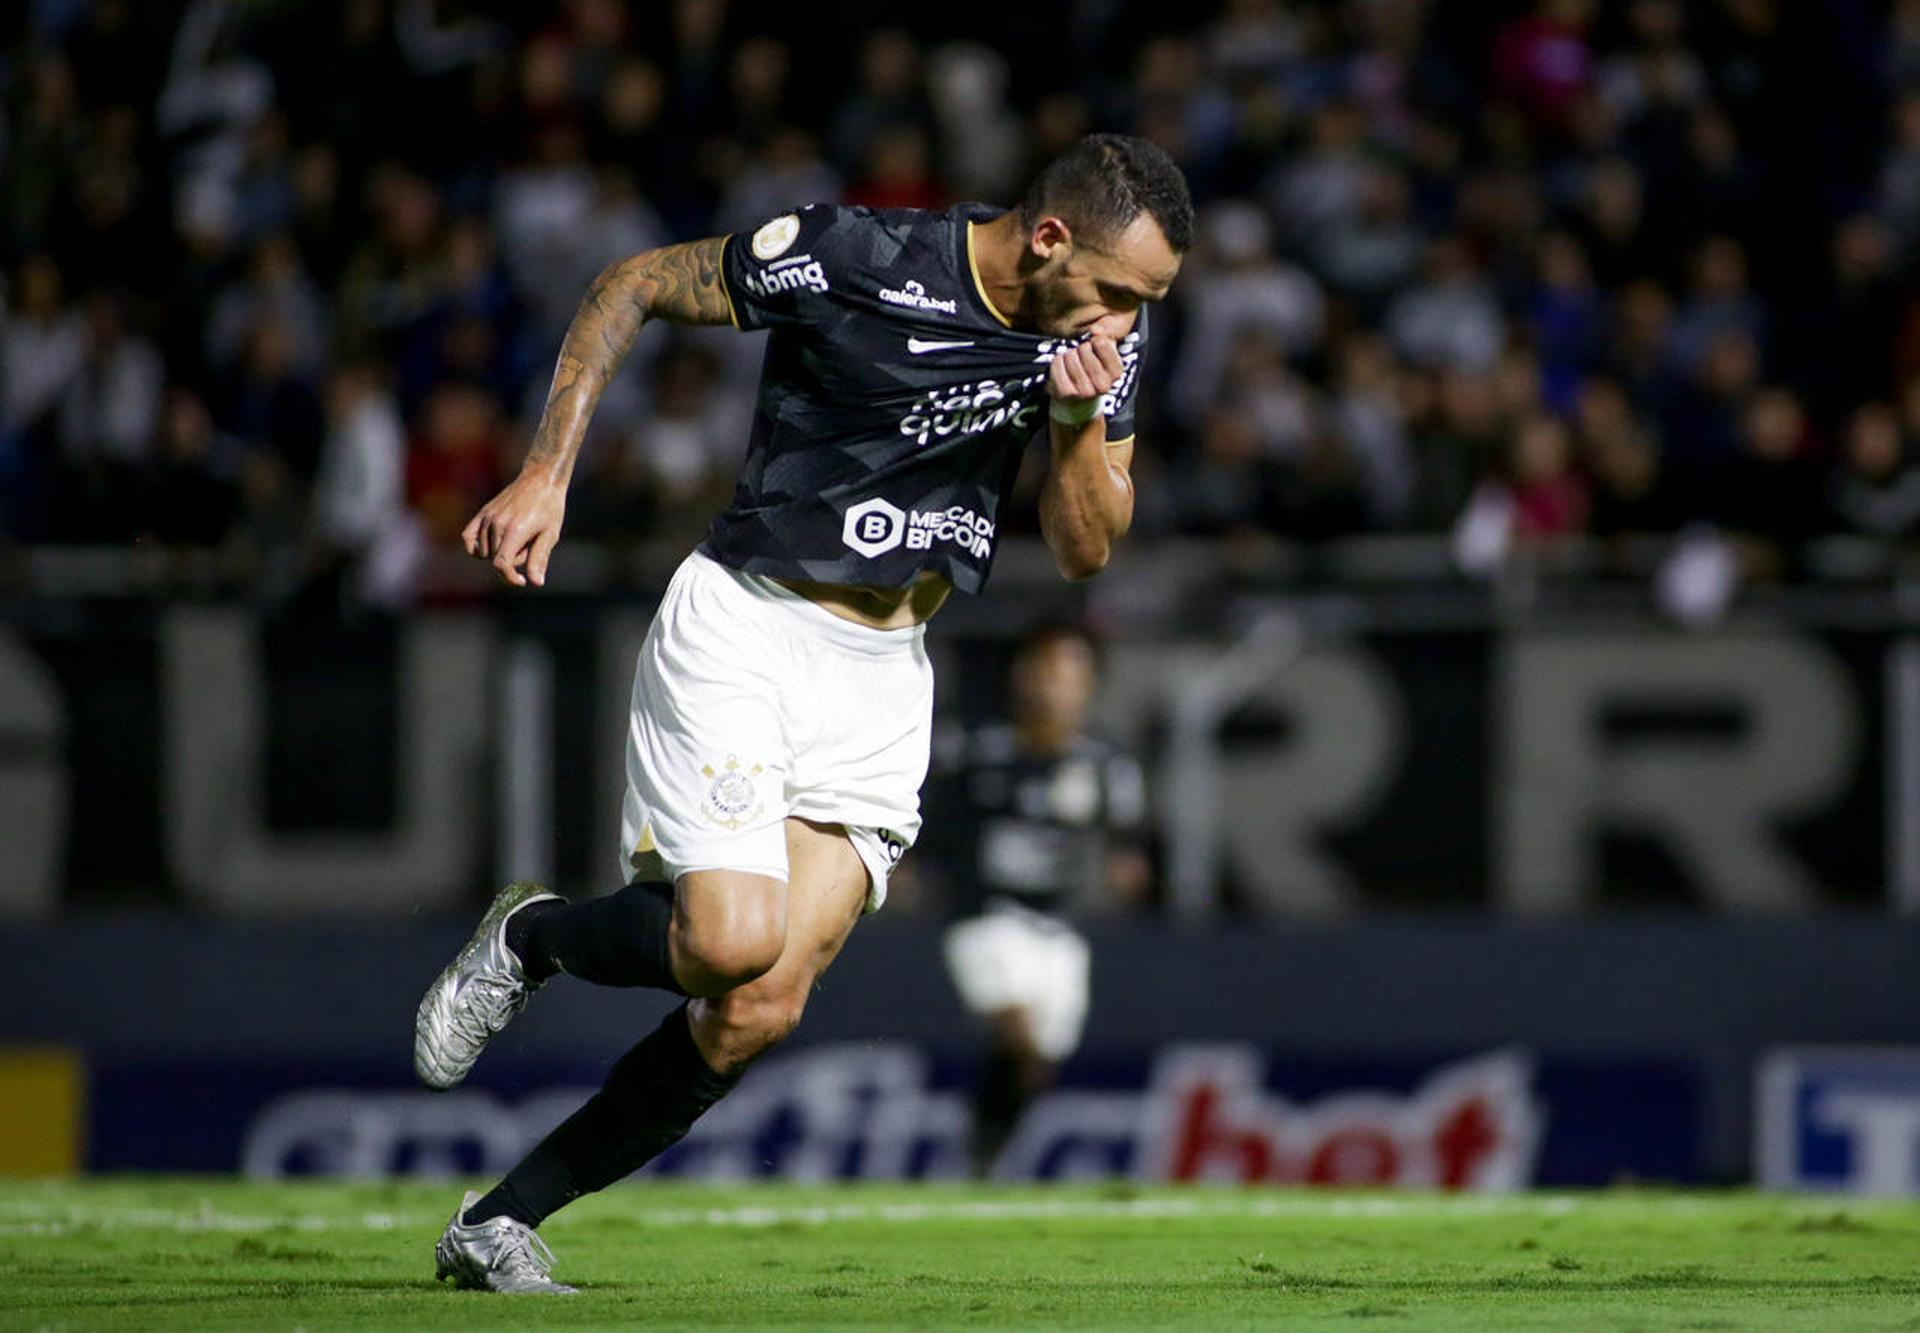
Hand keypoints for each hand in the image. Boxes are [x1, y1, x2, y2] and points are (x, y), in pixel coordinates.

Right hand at [461, 468, 567, 587]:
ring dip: (499, 553)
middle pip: (495, 559)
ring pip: (484, 552)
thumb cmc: (550, 507)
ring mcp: (487, 517)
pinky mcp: (483, 513)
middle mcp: (497, 524)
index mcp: (515, 530)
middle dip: (513, 561)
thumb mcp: (550, 534)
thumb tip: (536, 582)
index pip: (501, 564)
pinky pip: (468, 537)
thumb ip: (540, 558)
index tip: (522, 581)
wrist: (540, 479)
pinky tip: (491, 546)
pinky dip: (475, 547)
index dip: (510, 578)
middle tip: (529, 546)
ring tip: (517, 539)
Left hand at [1048, 334, 1123, 406]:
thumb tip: (1096, 330)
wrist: (1078, 400)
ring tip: (1071, 362)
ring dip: (1067, 355)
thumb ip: (1105, 334)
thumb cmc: (1091, 369)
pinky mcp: (1067, 393)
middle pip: (1084, 349)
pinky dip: (1056, 362)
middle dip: (1079, 348)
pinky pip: (1057, 366)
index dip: (1093, 341)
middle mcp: (1103, 385)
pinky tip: (1061, 365)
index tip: (1092, 347)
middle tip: (1080, 357)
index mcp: (1116, 372)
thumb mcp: (1104, 350)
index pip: (1101, 343)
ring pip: (1070, 357)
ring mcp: (1085, 392)